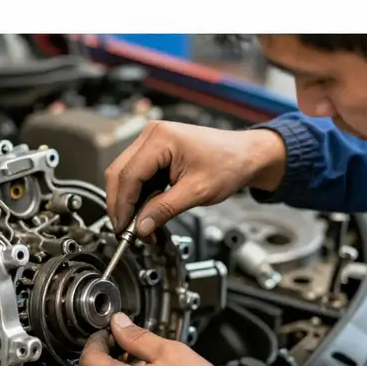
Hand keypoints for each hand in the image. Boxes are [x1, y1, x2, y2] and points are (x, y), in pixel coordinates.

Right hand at [105, 121, 286, 234]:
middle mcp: (151, 135)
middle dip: (121, 205)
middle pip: (119, 173)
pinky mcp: (155, 150)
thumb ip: (164, 209)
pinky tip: (146, 212)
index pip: (128, 175)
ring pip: (126, 175)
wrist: (246, 155)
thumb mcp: (197, 192)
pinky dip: (139, 195)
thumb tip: (141, 226)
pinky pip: (138, 175)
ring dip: (130, 202)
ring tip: (141, 226)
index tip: (124, 229)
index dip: (122, 206)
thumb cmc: (229, 164)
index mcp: (160, 138)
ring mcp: (152, 141)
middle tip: (127, 231)